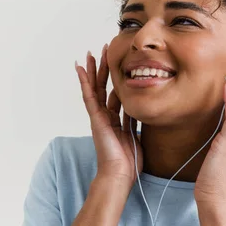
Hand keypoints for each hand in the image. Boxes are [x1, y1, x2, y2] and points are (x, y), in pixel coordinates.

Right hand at [75, 44, 142, 188]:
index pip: (115, 95)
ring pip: (95, 87)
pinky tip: (80, 68)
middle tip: (105, 51)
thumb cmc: (129, 161)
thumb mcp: (138, 135)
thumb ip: (137, 121)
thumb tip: (145, 111)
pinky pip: (89, 95)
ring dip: (93, 69)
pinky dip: (84, 81)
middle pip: (103, 87)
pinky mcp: (95, 117)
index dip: (117, 80)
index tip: (119, 66)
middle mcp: (105, 116)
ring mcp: (98, 116)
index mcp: (116, 120)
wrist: (120, 174)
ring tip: (91, 53)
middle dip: (104, 69)